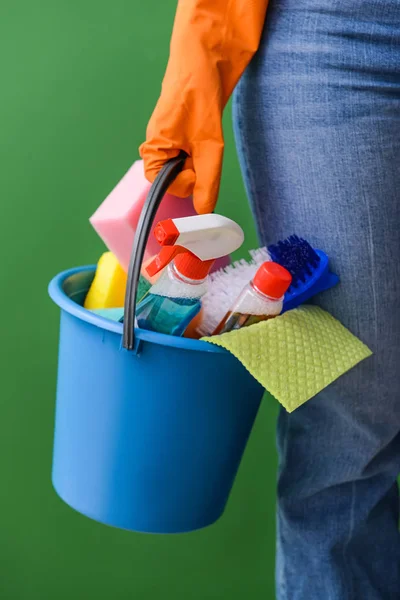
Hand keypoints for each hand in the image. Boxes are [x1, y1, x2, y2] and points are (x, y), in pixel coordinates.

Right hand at [139, 0, 268, 213]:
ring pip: (188, 165)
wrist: (208, 55)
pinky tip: (208, 133)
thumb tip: (205, 210)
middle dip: (194, 170)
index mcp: (154, 147)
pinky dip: (205, 149)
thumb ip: (207, 181)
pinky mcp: (185, 131)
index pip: (160, 184)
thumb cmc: (198, 92)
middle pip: (176, 176)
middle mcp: (159, 144)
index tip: (197, 172)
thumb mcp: (209, 144)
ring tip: (207, 136)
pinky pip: (194, 153)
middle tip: (205, 150)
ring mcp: (172, 138)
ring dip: (202, 158)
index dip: (182, 183)